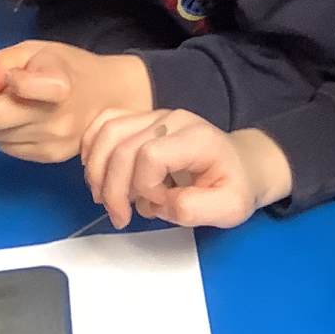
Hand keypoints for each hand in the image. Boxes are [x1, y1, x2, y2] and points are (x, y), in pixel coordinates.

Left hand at [0, 41, 151, 163]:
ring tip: (24, 107)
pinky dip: (10, 134)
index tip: (19, 74)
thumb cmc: (67, 67)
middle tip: (10, 94)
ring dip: (0, 121)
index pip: (16, 87)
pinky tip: (30, 122)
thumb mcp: (34, 50)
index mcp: (59, 86)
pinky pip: (8, 148)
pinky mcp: (51, 158)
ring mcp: (55, 143)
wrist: (108, 96)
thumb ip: (1, 62)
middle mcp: (58, 120)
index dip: (6, 78)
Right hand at [79, 109, 292, 229]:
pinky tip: (96, 174)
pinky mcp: (142, 121)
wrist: (242, 165)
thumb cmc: (235, 186)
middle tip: (119, 217)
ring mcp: (154, 116)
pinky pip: (105, 123)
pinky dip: (92, 148)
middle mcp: (172, 120)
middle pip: (122, 145)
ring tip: (104, 198)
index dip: (145, 186)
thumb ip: (195, 210)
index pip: (151, 155)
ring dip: (97, 170)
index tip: (160, 204)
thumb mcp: (230, 208)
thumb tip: (158, 204)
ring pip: (107, 131)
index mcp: (197, 138)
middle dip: (113, 188)